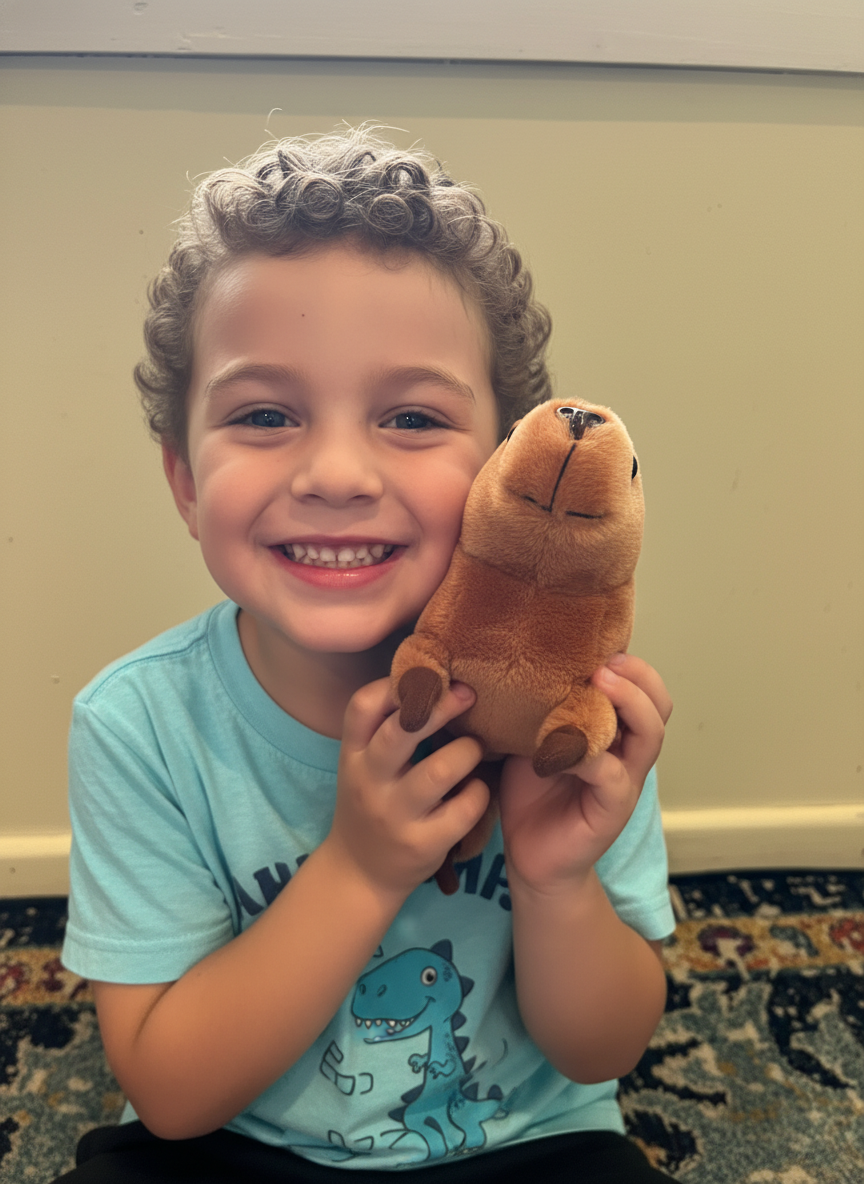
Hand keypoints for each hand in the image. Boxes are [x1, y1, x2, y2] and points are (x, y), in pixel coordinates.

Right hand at [328, 678, 489, 899]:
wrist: (359, 873)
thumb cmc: (371, 802)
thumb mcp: (363, 764)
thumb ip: (386, 727)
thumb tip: (433, 674)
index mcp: (353, 756)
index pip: (362, 706)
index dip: (395, 684)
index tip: (426, 677)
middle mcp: (369, 782)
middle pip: (401, 730)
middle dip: (440, 705)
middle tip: (467, 694)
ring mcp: (394, 815)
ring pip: (440, 770)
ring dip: (467, 750)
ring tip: (475, 747)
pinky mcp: (422, 844)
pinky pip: (463, 809)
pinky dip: (479, 792)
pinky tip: (478, 788)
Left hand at [499, 654, 671, 893]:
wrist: (529, 855)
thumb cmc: (532, 793)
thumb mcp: (532, 738)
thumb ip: (541, 707)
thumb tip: (521, 661)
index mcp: (614, 733)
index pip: (643, 690)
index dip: (630, 666)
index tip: (600, 647)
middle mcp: (627, 754)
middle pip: (659, 706)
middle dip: (638, 677)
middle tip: (603, 663)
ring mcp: (625, 781)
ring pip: (650, 734)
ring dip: (627, 704)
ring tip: (598, 684)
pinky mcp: (613, 808)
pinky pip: (611, 773)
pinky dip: (588, 754)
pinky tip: (560, 748)